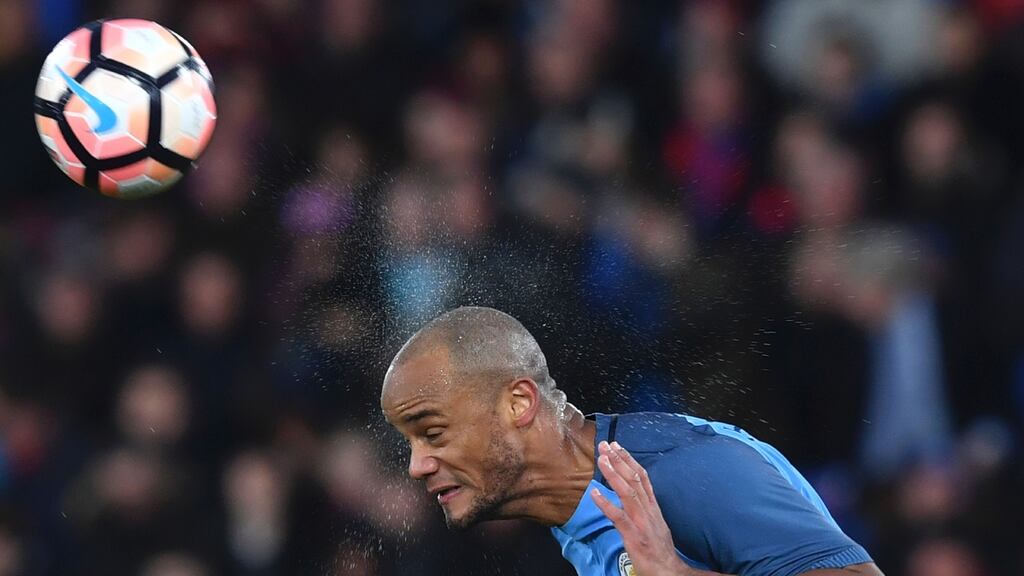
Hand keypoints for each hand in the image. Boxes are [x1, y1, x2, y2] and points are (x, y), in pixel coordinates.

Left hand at [593, 441, 690, 575]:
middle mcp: (648, 510)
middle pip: (634, 479)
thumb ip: (645, 507)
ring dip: (614, 474)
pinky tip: (594, 493)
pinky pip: (618, 516)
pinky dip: (606, 503)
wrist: (668, 570)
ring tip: (601, 459)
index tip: (617, 446)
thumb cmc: (659, 548)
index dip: (629, 460)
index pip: (642, 477)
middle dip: (619, 460)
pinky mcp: (633, 534)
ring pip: (628, 492)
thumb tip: (635, 493)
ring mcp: (641, 521)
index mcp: (653, 506)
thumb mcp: (655, 522)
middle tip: (605, 444)